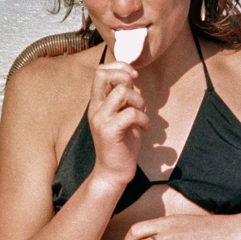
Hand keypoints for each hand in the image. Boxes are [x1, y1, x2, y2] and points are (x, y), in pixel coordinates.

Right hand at [84, 61, 147, 191]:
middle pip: (103, 75)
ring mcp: (100, 119)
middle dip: (125, 77)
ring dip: (139, 100)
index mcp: (97, 103)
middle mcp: (95, 108)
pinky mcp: (109, 131)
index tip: (133, 77)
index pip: (100, 71)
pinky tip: (144, 128)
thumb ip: (125, 98)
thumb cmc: (120, 144)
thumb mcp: (122, 115)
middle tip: (136, 93)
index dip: (119, 67)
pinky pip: (130, 113)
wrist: (113, 172)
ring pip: (121, 92)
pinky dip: (143, 118)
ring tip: (142, 113)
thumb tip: (133, 80)